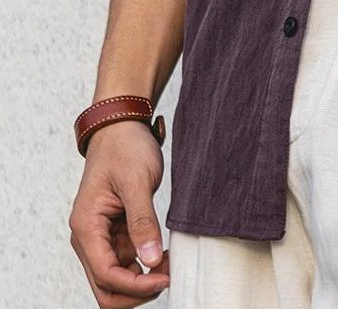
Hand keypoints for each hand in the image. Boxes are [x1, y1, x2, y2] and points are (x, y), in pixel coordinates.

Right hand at [69, 120, 170, 306]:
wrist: (122, 126)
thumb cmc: (125, 147)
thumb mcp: (137, 181)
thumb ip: (142, 222)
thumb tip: (150, 261)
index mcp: (86, 227)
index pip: (106, 275)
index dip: (135, 285)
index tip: (165, 277)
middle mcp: (88, 238)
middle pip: (106, 288)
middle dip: (136, 291)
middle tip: (168, 276)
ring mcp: (101, 238)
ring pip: (116, 279)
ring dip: (142, 281)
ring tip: (171, 263)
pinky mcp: (115, 233)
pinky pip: (126, 262)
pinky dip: (145, 266)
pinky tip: (164, 255)